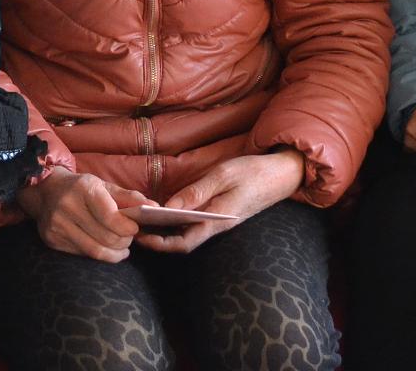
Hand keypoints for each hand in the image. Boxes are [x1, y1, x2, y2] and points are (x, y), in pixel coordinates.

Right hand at [17, 167, 146, 262]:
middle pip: (106, 237)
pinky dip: (99, 254)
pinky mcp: (52, 241)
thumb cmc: (81, 188)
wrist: (45, 191)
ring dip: (114, 253)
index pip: (111, 216)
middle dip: (124, 242)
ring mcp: (57, 226)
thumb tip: (155, 207)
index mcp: (84, 189)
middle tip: (129, 239)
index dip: (128, 227)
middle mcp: (68, 207)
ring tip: (122, 249)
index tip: (135, 228)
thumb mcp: (104, 185)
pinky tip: (105, 249)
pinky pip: (83, 254)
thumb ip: (129, 197)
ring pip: (95, 251)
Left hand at [136, 150, 305, 254]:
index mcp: (217, 220)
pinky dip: (178, 220)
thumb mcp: (223, 175)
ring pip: (188, 233)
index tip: (140, 236)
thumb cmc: (252, 172)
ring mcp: (219, 221)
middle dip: (158, 238)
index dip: (161, 244)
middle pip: (183, 241)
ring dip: (166, 229)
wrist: (282, 174)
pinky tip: (164, 211)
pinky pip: (195, 223)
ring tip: (143, 218)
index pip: (185, 242)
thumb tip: (169, 207)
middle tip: (134, 226)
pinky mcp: (220, 214)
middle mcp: (217, 226)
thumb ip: (197, 192)